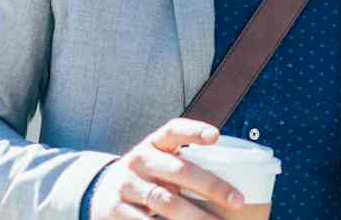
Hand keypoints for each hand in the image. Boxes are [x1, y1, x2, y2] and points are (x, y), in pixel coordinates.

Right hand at [89, 118, 245, 219]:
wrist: (103, 193)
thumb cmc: (149, 176)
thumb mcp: (162, 162)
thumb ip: (187, 164)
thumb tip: (238, 177)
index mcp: (155, 143)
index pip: (174, 130)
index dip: (194, 131)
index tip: (216, 137)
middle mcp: (140, 160)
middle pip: (178, 170)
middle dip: (211, 186)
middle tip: (237, 201)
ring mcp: (126, 185)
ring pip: (165, 201)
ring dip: (195, 216)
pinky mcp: (116, 209)